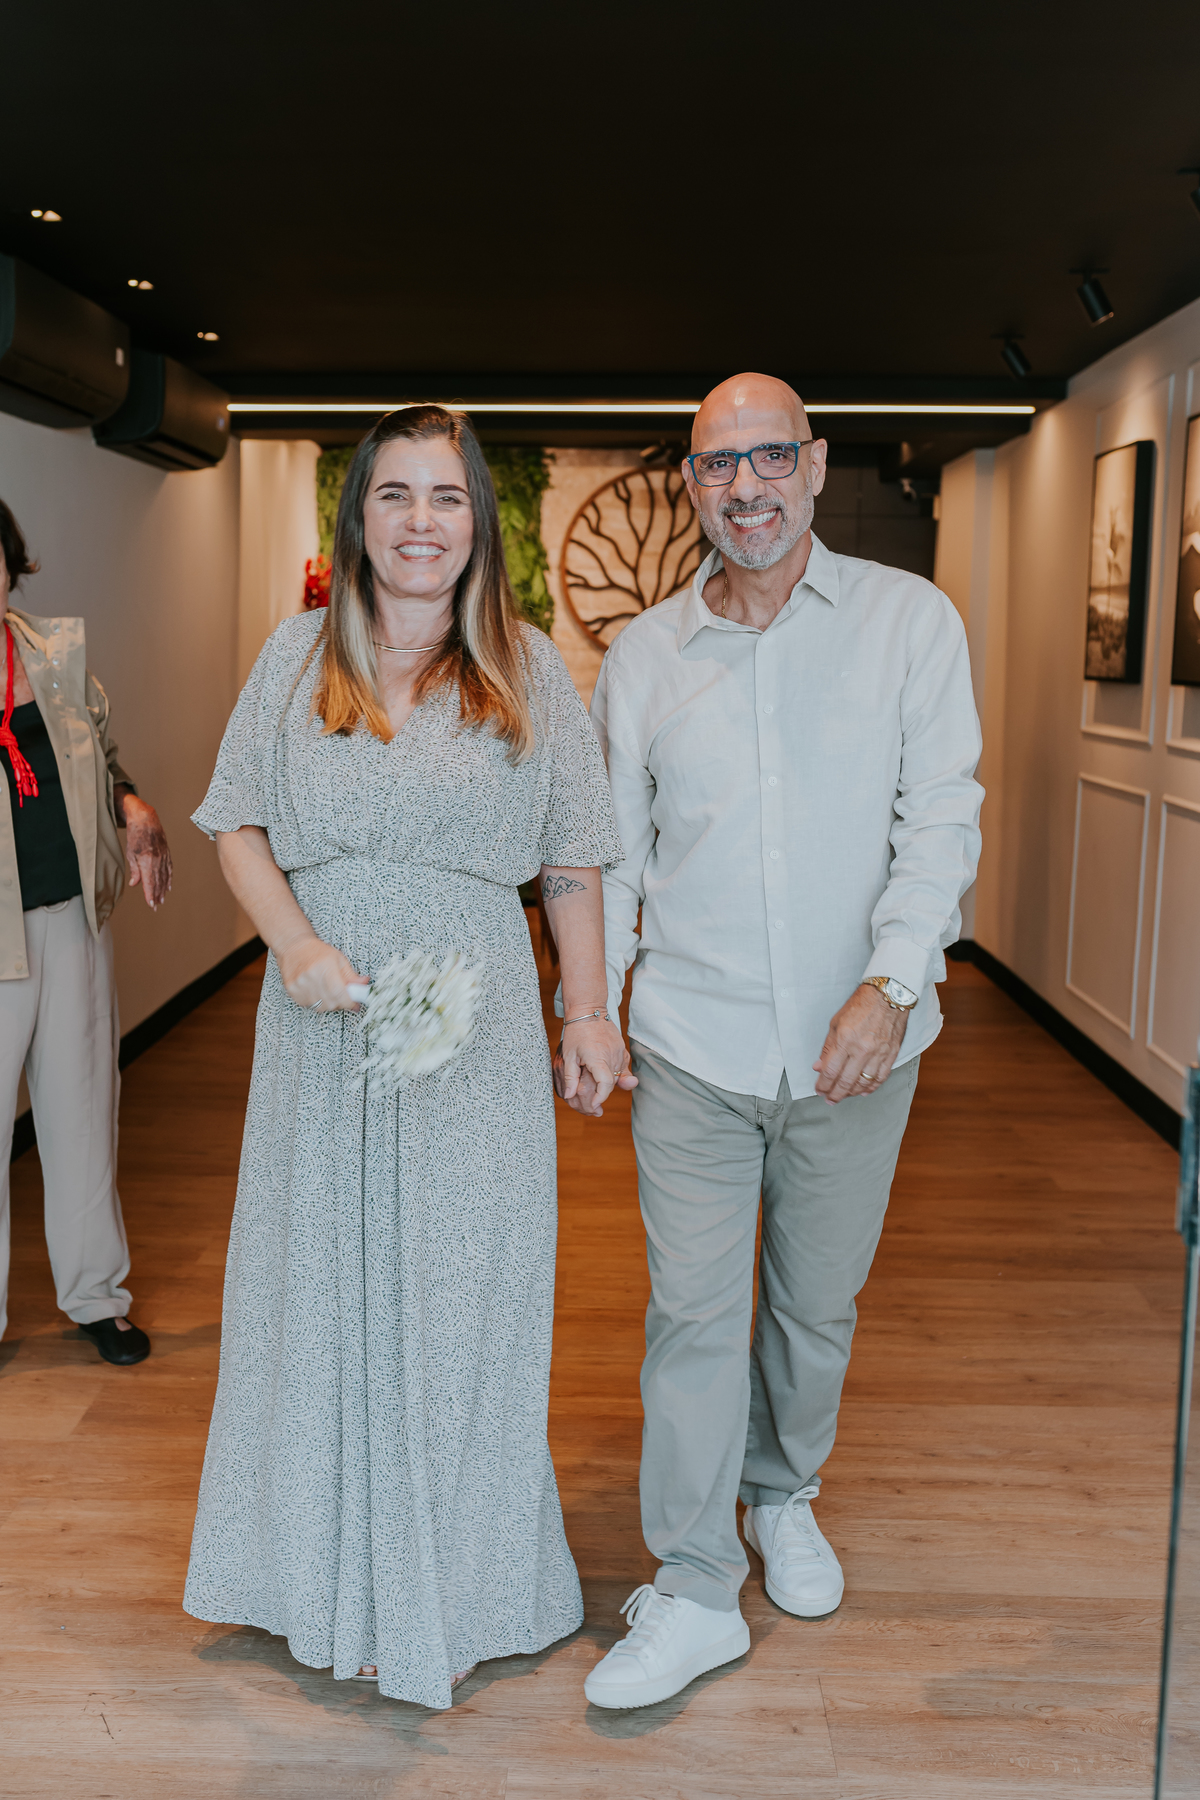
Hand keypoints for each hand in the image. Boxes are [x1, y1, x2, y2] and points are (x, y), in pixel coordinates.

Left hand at [118, 792, 171, 909]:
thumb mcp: (130, 853)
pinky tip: (168, 886)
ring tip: (161, 899)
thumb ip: (134, 870)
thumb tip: (135, 884)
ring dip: (163, 889)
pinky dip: (169, 879)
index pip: (149, 882)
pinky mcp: (167, 854)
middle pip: (158, 882)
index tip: (151, 904)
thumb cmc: (135, 835)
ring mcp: (164, 857)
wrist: (146, 819)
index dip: (150, 894)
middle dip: (156, 895)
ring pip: (164, 877)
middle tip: (155, 906)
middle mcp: (157, 860)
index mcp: (147, 861)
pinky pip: (169, 869)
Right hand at [277, 935, 366, 1012]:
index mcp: (325, 966)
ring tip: (327, 990)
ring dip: (328, 1003)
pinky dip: (316, 1002)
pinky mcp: (292, 990)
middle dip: (340, 1003)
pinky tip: (315, 990)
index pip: (339, 993)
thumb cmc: (318, 952)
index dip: (349, 1002)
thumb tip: (365, 985)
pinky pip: (308, 1005)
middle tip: (342, 996)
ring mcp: (299, 984)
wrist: (293, 947)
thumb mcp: (339, 959)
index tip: (355, 1004)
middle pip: (331, 1003)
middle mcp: (311, 976)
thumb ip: (352, 976)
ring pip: (320, 1006)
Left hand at [553, 1018, 637, 1117]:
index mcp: (598, 1057)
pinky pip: (621, 1068)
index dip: (601, 1097)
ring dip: (607, 1084)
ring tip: (594, 1085)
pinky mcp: (623, 1051)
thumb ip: (570, 1077)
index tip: (595, 1103)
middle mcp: (612, 1056)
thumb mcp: (569, 1056)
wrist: (589, 1011)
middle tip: (591, 1102)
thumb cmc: (577, 1033)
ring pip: (617, 1077)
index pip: (606, 1083)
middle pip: (611, 1083)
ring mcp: (619, 1053)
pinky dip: (614, 1074)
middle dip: (602, 1094)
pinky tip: (603, 1072)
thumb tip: (569, 1096)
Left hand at [813, 984, 908, 1103]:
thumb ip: (828, 1047)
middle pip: (846, 1081)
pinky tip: (863, 1091)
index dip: (823, 1084)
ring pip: (863, 1082)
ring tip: (843, 1096)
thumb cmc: (860, 1006)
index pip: (830, 1071)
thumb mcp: (836, 1023)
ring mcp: (879, 1053)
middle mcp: (862, 1049)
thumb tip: (819, 1067)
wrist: (888, 996)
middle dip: (835, 1094)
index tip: (819, 1090)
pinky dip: (871, 1087)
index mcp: (845, 1040)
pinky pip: (880, 1077)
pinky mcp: (891, 1054)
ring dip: (851, 1093)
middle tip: (829, 1099)